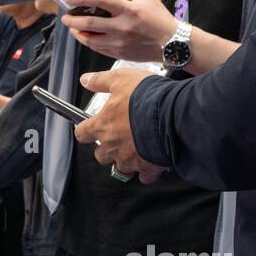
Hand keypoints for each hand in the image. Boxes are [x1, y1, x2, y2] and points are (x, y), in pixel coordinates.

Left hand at [61, 0, 179, 62]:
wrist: (172, 43)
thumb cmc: (159, 18)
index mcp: (129, 10)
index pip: (101, 0)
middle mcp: (122, 27)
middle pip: (90, 23)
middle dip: (73, 19)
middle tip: (64, 16)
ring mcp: (120, 42)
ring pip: (91, 39)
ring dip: (77, 33)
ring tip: (72, 27)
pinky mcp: (119, 53)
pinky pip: (98, 49)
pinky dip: (88, 42)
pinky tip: (84, 37)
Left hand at [74, 67, 166, 183]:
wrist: (173, 116)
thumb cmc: (146, 98)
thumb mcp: (120, 79)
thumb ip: (100, 81)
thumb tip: (85, 80)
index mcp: (102, 126)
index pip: (82, 133)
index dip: (84, 130)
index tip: (88, 128)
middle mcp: (112, 146)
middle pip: (100, 154)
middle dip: (106, 148)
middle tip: (118, 137)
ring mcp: (129, 159)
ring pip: (120, 167)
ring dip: (124, 161)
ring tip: (135, 150)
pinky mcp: (148, 168)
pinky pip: (143, 176)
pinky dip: (146, 171)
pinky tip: (151, 162)